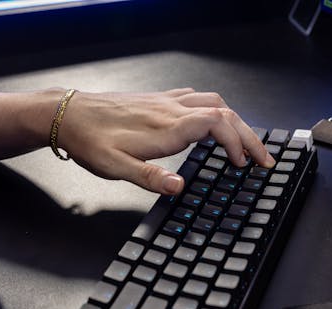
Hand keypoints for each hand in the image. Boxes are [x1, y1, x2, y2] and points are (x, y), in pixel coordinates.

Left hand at [58, 88, 274, 194]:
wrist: (69, 114)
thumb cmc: (90, 141)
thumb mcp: (115, 168)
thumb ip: (150, 177)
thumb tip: (181, 188)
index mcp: (166, 128)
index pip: (218, 125)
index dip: (238, 143)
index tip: (244, 164)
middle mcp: (170, 110)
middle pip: (224, 112)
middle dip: (249, 134)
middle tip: (262, 156)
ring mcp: (165, 102)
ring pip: (213, 102)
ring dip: (234, 121)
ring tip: (243, 141)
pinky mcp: (157, 100)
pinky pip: (195, 97)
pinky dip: (214, 110)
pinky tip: (210, 121)